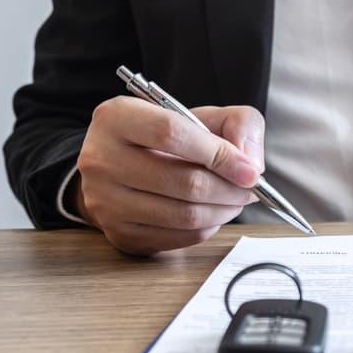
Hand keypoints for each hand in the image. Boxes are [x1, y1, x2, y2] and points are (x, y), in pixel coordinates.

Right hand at [73, 97, 263, 254]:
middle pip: (184, 182)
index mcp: (116, 118)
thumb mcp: (200, 115)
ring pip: (184, 214)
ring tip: (236, 200)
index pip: (172, 134)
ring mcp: (106, 201)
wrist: (120, 168)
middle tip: (250, 189)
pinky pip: (179, 237)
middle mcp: (101, 159)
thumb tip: (251, 162)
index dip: (220, 154)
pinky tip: (213, 212)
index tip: (250, 170)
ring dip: (224, 210)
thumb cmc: (165, 140)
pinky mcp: (120, 233)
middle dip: (230, 189)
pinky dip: (207, 227)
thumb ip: (237, 123)